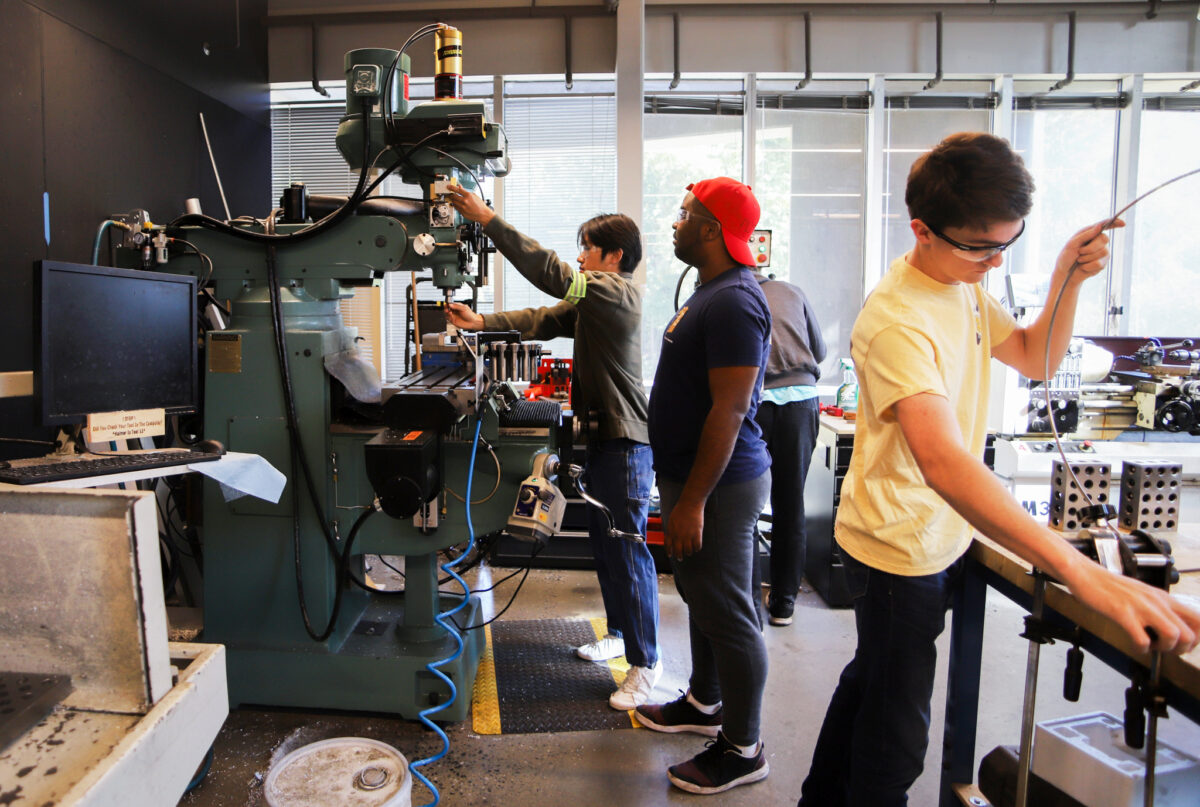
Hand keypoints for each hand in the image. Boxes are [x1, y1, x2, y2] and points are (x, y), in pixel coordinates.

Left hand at [445, 184, 494, 225]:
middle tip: (451, 194)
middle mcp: (465, 201)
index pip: (457, 190)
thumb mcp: (474, 196)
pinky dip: (456, 205)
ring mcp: (463, 207)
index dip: (452, 187)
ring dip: (453, 200)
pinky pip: (456, 208)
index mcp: (468, 195)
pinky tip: (458, 204)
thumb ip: (466, 191)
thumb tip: (460, 187)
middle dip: (451, 194)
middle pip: (454, 196)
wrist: (483, 214)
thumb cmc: (480, 205)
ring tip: (455, 199)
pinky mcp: (462, 212)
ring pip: (454, 202)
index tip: (449, 186)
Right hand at [445, 301, 484, 329]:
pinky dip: (449, 317)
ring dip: (446, 313)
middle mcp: (455, 311)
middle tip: (446, 308)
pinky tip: (451, 315)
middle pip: (447, 309)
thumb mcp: (463, 308)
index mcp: (457, 307)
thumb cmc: (470, 314)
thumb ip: (456, 306)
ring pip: (447, 314)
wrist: (472, 322)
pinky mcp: (453, 321)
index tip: (446, 304)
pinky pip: (449, 319)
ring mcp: (454, 316)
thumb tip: (450, 304)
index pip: (450, 304)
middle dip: (446, 308)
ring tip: (449, 312)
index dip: (447, 304)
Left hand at [664, 498, 703, 559]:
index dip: (669, 552)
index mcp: (671, 531)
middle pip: (678, 551)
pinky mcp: (697, 533)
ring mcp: (688, 535)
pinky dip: (697, 548)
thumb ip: (671, 530)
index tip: (671, 555)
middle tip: (680, 558)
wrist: (690, 503)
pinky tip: (697, 547)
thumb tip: (671, 538)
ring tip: (690, 551)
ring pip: (688, 551)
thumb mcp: (671, 520)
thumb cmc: (680, 510)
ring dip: (689, 552)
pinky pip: (697, 546)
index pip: (668, 546)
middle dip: (679, 556)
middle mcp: (678, 535)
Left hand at [1054, 217, 1124, 282]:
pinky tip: (1083, 267)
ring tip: (1080, 260)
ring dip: (1087, 258)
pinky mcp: (1102, 263)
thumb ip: (1086, 235)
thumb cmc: (1066, 256)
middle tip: (1079, 252)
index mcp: (1090, 233)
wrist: (1065, 273)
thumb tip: (1099, 226)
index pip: (1105, 225)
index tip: (1122, 224)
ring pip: (1103, 252)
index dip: (1115, 223)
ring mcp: (1102, 252)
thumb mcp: (1072, 244)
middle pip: (1104, 239)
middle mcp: (1098, 241)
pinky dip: (1088, 266)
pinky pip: (1099, 263)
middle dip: (1090, 248)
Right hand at [1064, 561, 1199, 654]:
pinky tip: (1135, 643)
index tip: (1181, 644)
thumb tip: (1167, 626)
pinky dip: (1141, 648)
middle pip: (1190, 634)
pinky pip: (1142, 640)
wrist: (1086, 574)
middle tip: (1165, 648)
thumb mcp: (1142, 593)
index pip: (1198, 620)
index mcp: (1163, 597)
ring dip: (1163, 648)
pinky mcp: (1123, 614)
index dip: (1195, 638)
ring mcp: (1141, 607)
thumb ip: (1157, 608)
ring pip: (1172, 636)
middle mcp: (1157, 602)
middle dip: (1180, 649)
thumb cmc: (1109, 586)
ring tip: (1150, 645)